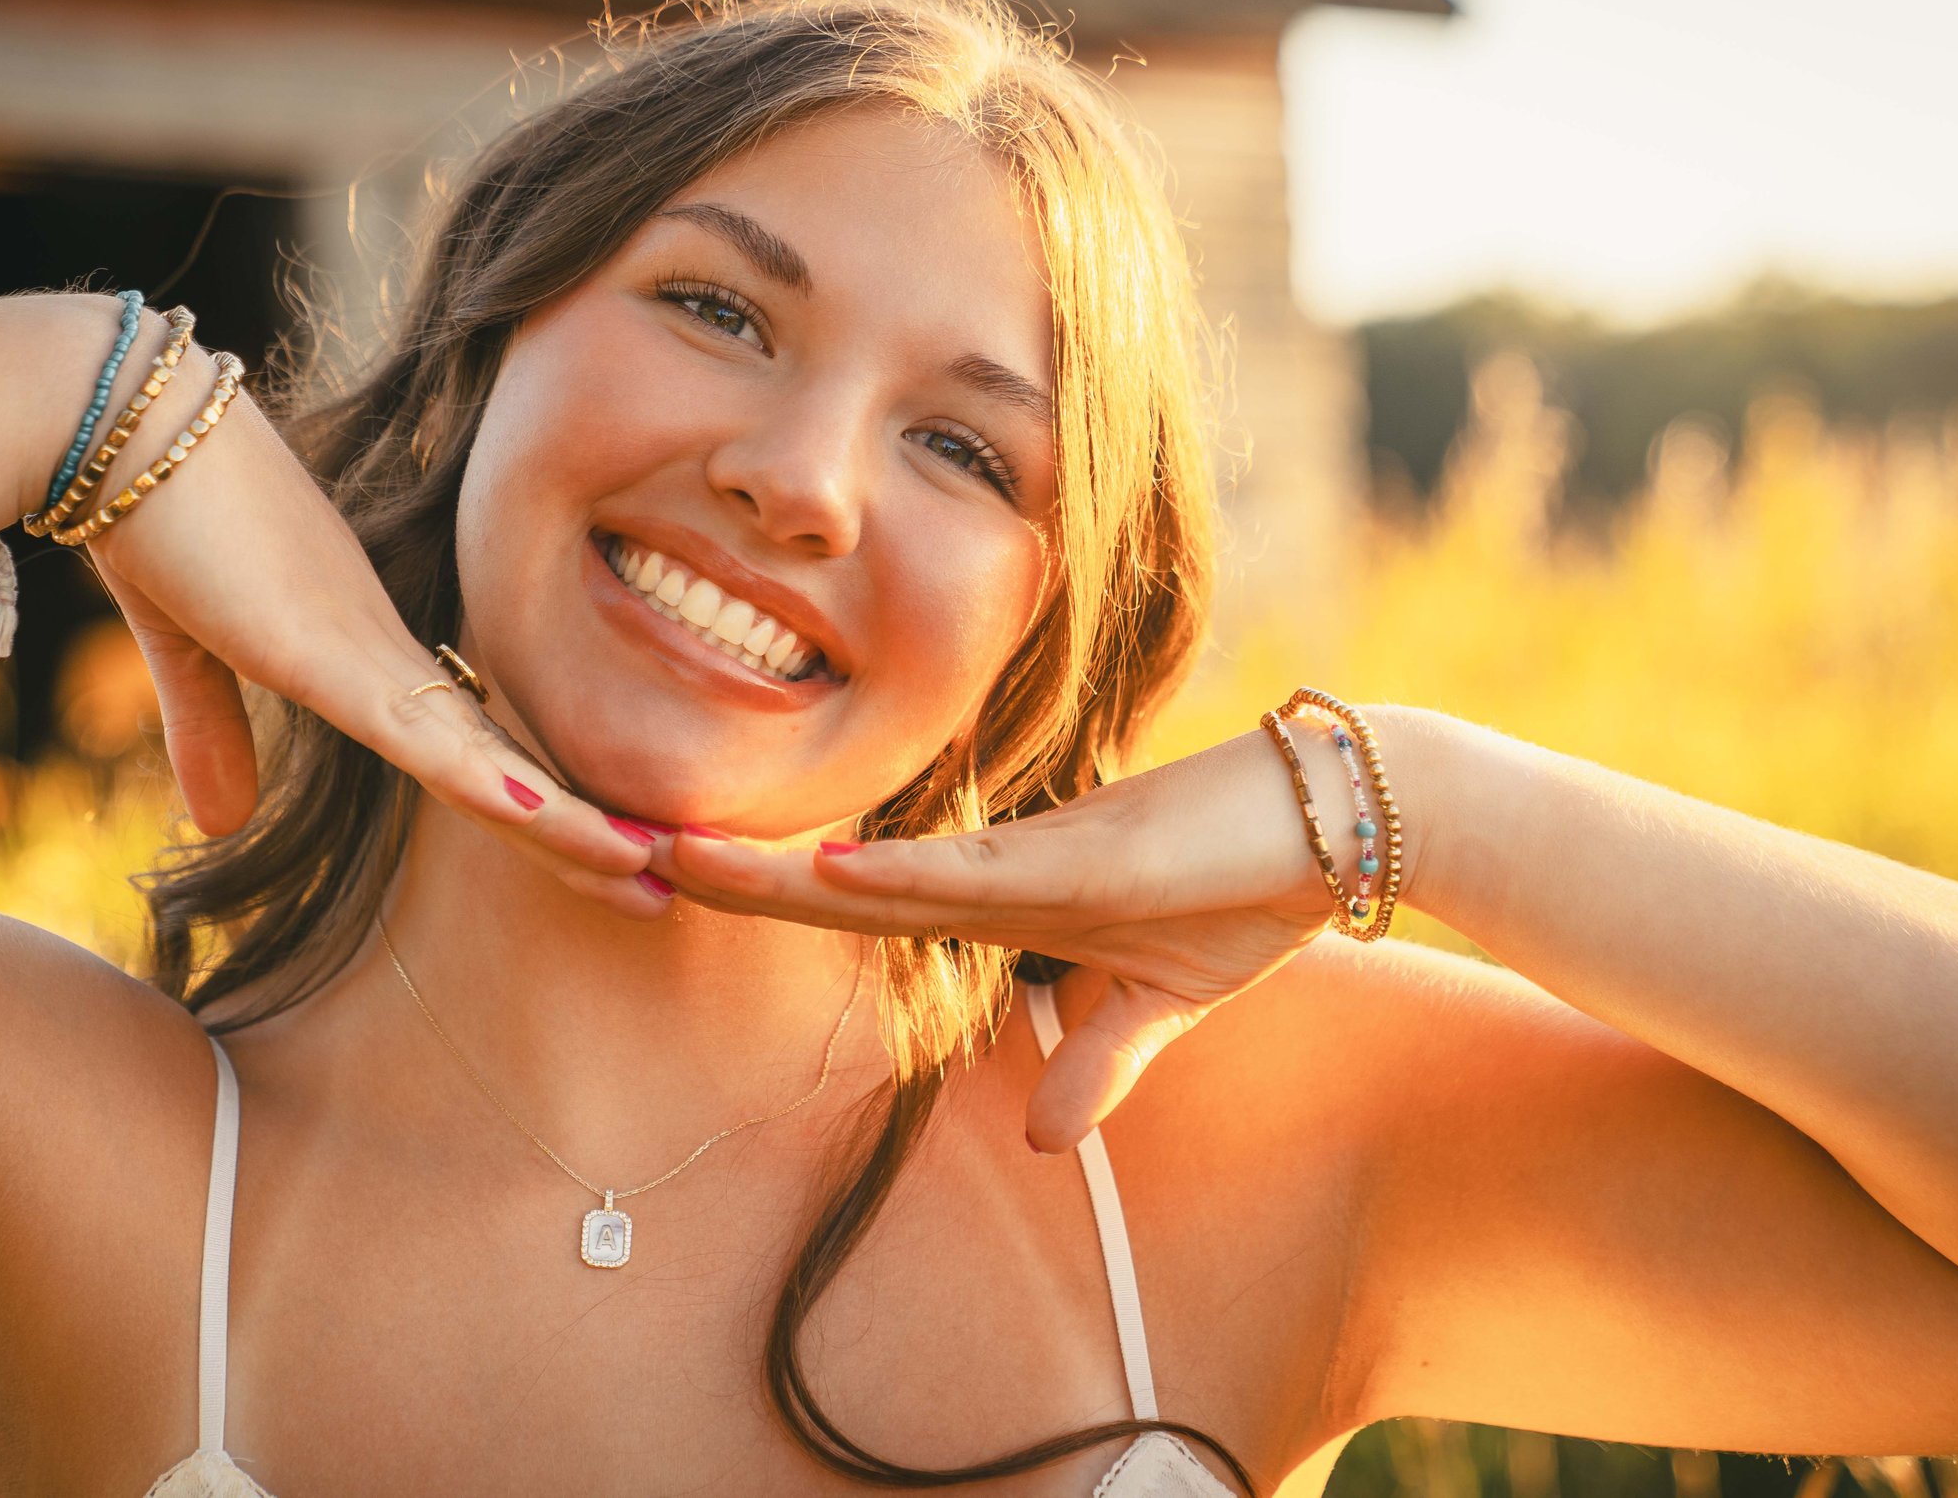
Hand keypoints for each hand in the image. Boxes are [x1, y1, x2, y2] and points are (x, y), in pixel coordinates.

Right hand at [75, 379, 658, 910]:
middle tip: (663, 883)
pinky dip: (481, 777)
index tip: (601, 857)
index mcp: (362, 653)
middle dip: (584, 830)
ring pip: (486, 758)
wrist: (113, 421)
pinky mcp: (321, 649)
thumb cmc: (153, 516)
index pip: (471, 751)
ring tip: (648, 872)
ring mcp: (362, 649)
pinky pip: (415, 729)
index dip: (536, 809)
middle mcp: (386, 650)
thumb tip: (223, 820)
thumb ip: (212, 732)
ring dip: (567, 822)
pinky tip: (547, 817)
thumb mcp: (187, 649)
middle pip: (504, 762)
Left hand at [652, 727, 1352, 1148]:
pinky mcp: (1084, 857)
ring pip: (878, 873)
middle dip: (731, 876)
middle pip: (834, 885)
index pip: (858, 906)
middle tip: (621, 853)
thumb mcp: (1158, 1008)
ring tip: (675, 856)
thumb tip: (1040, 1133)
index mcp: (1003, 899)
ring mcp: (1033, 860)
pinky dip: (900, 877)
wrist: (1337, 824)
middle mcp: (996, 871)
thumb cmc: (1244, 890)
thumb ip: (1094, 1062)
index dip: (770, 898)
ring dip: (777, 872)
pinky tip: (827, 871)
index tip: (680, 886)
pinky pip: (975, 871)